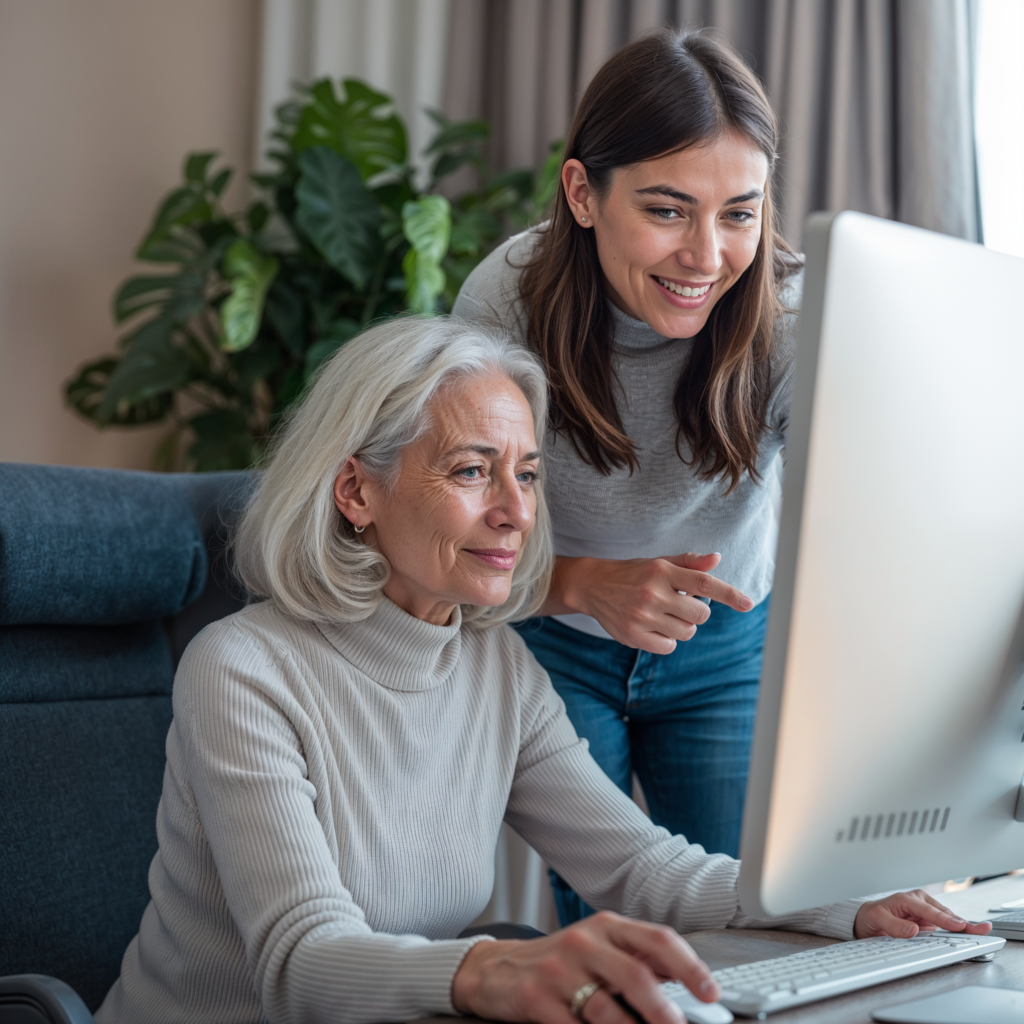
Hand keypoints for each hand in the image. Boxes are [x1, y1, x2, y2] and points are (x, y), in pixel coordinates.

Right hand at [452, 911, 719, 1023]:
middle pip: (635, 974)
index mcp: (606, 926)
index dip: (689, 965)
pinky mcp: (535, 998)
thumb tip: (685, 984)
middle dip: (665, 1011)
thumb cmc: (559, 962)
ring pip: (606, 1009)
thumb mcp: (597, 949)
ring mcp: (558, 970)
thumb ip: (635, 960)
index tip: (711, 993)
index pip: (656, 938)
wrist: (496, 969)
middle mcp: (583, 941)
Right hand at [548, 552, 753, 653]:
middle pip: (700, 614)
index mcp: (662, 571)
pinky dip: (667, 640)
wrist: (592, 585)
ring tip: (664, 615)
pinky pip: (668, 646)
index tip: (748, 604)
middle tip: (680, 604)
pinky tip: (654, 628)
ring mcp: (642, 616)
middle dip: (697, 612)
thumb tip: (717, 558)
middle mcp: (653, 592)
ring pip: (686, 632)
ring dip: (682, 626)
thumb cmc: (633, 573)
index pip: (704, 582)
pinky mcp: (633, 636)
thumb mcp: (659, 562)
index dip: (729, 594)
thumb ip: (689, 562)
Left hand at [853, 889, 993, 938]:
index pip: (929, 910)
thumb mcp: (878, 919)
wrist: (867, 919)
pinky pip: (945, 925)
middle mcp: (919, 903)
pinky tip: (969, 934)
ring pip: (948, 919)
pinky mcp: (928, 920)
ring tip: (981, 931)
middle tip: (982, 928)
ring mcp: (925, 911)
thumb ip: (894, 925)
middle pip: (944, 913)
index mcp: (907, 899)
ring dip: (964, 926)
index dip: (945, 919)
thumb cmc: (871, 916)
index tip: (959, 925)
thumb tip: (914, 930)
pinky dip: (958, 930)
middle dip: (963, 922)